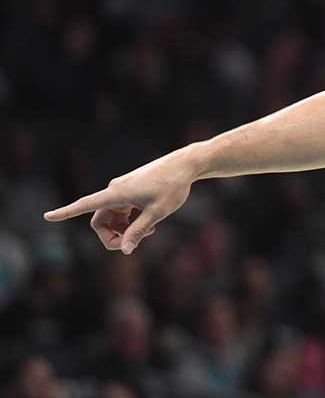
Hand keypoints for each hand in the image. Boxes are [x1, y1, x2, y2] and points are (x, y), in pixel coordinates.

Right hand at [43, 147, 198, 253]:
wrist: (185, 165)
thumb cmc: (172, 187)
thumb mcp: (157, 212)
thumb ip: (138, 231)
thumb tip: (123, 251)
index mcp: (116, 193)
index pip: (84, 205)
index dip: (66, 212)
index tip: (47, 216)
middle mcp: (114, 190)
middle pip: (100, 221)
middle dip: (112, 236)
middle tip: (134, 244)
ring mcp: (122, 190)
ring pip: (111, 218)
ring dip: (124, 230)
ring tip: (149, 231)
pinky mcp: (130, 190)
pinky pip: (120, 212)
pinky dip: (129, 222)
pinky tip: (149, 225)